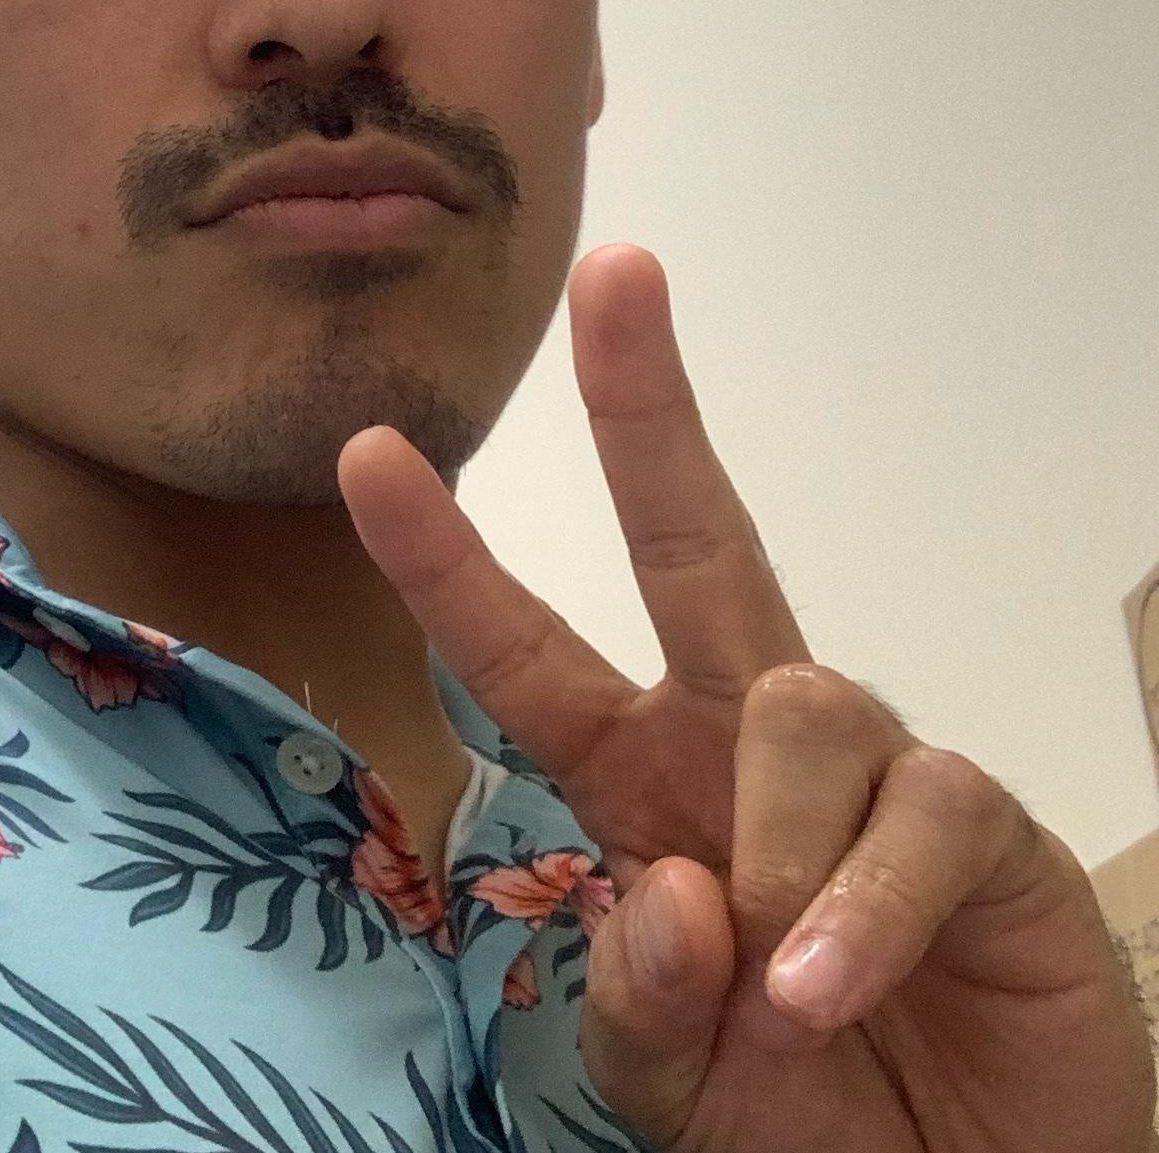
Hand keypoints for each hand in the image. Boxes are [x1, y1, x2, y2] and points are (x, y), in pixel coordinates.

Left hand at [338, 242, 1155, 1151]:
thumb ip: (636, 999)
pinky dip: (859, 906)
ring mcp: (864, 768)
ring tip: (780, 993)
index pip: (527, 651)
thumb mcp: (671, 1085)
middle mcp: (739, 742)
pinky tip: (825, 987)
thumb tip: (669, 899)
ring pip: (796, 695)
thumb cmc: (803, 1115)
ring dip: (772, 846)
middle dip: (648, 406)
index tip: (366, 454)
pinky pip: (916, 803)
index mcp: (640, 783)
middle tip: (616, 274)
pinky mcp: (977, 819)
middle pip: (691, 539)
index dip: (447, 559)